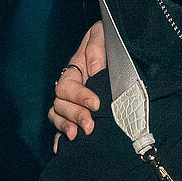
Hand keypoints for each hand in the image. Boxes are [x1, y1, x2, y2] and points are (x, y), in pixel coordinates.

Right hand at [48, 21, 104, 151]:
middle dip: (74, 116)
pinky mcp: (80, 111)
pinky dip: (59, 136)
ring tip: (75, 136)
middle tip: (89, 126)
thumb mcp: (102, 33)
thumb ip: (96, 47)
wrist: (123, 45)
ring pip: (58, 115)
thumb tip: (93, 69)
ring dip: (65, 127)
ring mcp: (73, 99)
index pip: (67, 86)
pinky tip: (60, 147)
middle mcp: (72, 86)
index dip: (79, 96)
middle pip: (60, 104)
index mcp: (76, 68)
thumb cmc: (111, 38)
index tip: (95, 104)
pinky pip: (63, 125)